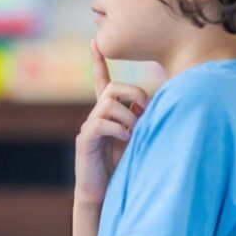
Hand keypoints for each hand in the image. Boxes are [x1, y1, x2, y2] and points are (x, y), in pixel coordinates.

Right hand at [74, 40, 148, 204]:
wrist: (105, 193)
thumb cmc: (124, 166)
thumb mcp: (139, 138)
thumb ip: (142, 119)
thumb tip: (150, 102)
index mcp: (109, 113)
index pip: (101, 81)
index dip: (98, 61)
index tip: (95, 41)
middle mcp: (96, 116)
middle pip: (113, 88)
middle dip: (134, 95)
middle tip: (144, 113)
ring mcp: (90, 128)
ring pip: (109, 104)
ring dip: (128, 117)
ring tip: (133, 134)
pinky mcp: (86, 141)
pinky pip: (101, 123)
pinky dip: (118, 128)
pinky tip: (125, 140)